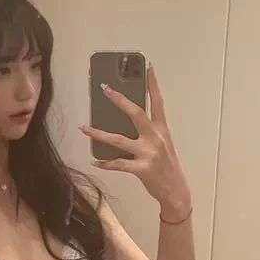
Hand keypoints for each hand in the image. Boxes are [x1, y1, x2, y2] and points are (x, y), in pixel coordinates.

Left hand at [79, 63, 191, 217]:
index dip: (153, 84)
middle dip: (119, 100)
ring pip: (118, 140)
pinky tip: (95, 160)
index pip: (158, 102)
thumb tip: (127, 118)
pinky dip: (105, 163)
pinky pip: (118, 164)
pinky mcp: (142, 169)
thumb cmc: (166, 165)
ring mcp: (149, 153)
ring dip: (98, 134)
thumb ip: (149, 131)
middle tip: (104, 88)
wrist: (175, 191)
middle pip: (136, 113)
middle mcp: (156, 138)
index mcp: (162, 129)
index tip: (148, 67)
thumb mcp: (163, 144)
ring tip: (83, 128)